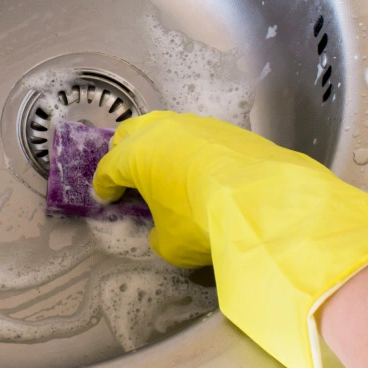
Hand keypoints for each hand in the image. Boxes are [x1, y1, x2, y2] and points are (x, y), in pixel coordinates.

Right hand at [94, 112, 367, 367]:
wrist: (264, 201)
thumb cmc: (202, 221)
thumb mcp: (168, 243)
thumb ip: (157, 232)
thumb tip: (163, 226)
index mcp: (135, 154)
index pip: (108, 168)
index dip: (104, 184)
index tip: (105, 195)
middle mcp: (161, 130)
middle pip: (130, 133)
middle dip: (124, 152)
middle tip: (127, 174)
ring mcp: (195, 125)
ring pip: (165, 128)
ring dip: (159, 146)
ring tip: (162, 167)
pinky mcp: (226, 128)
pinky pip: (195, 136)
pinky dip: (189, 149)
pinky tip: (197, 168)